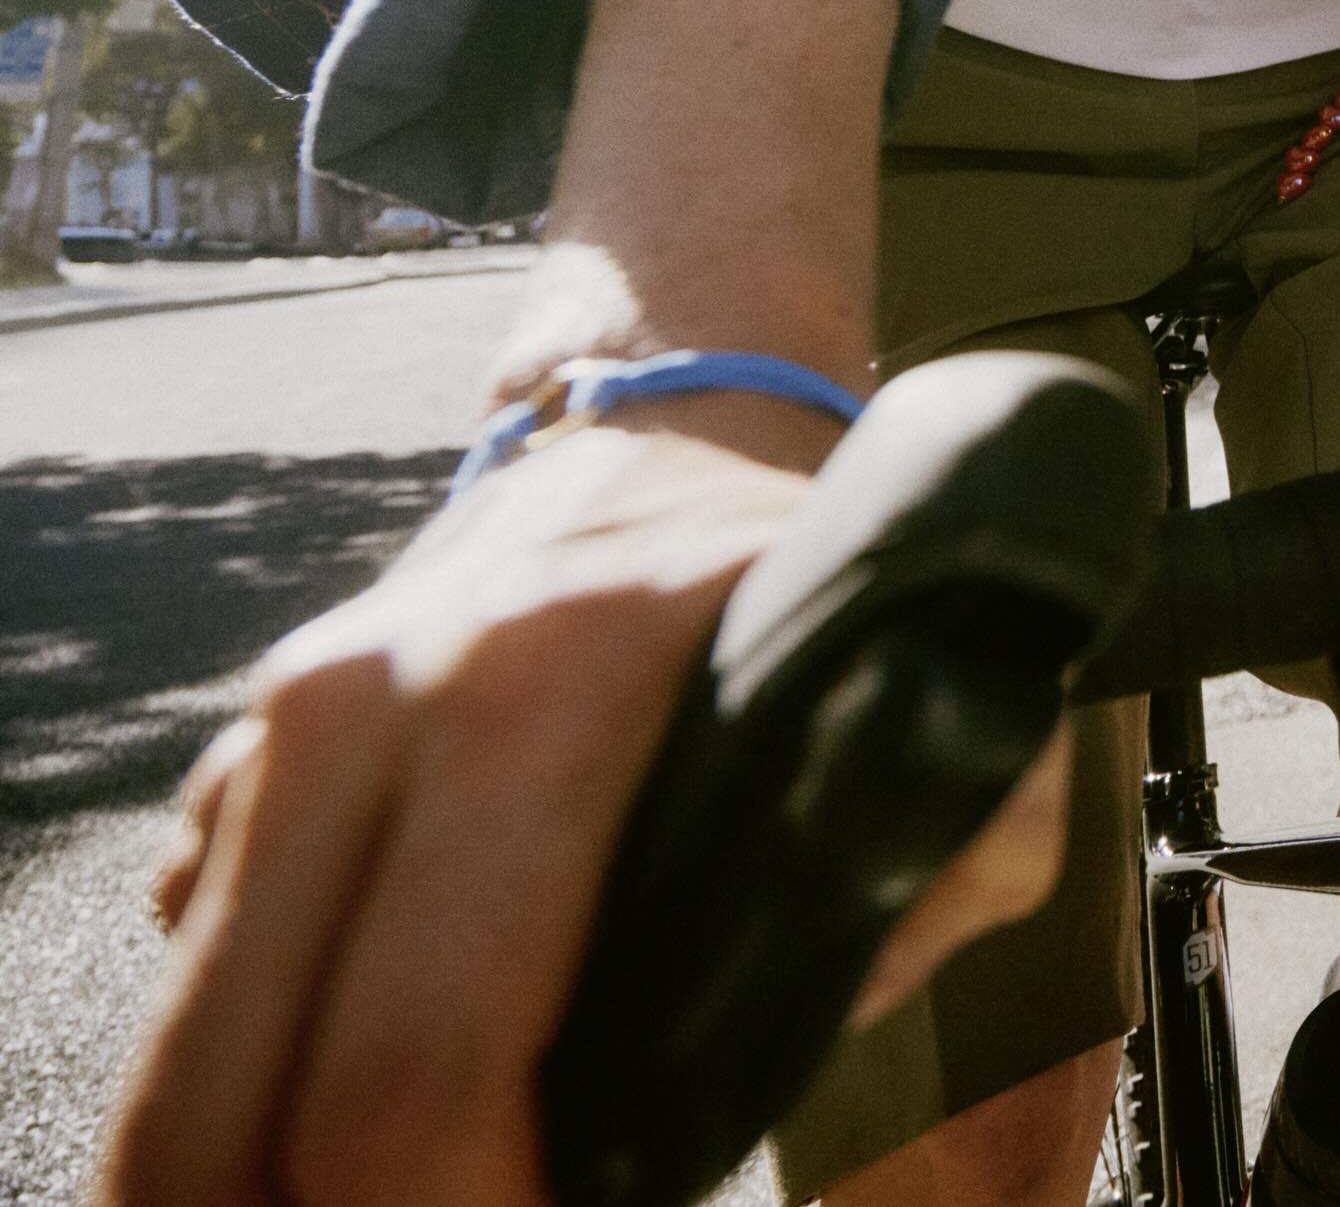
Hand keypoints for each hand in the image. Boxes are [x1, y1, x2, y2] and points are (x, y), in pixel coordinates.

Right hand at [105, 401, 1066, 1206]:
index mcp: (540, 696)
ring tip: (403, 1184)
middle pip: (246, 1087)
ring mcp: (280, 734)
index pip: (427, 1054)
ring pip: (186, 1046)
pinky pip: (200, 978)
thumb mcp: (937, 685)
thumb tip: (834, 1012)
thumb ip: (947, 849)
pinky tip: (359, 1085)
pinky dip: (260, 1067)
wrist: (668, 417)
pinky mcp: (234, 770)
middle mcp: (372, 704)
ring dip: (263, 1166)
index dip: (465, 1205)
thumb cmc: (808, 578)